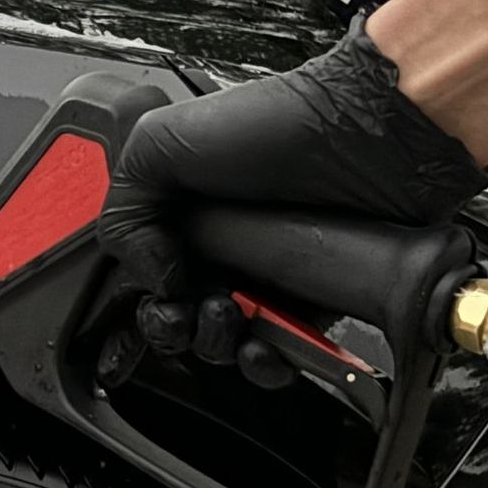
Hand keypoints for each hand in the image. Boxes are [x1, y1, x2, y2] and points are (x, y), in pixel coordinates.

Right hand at [98, 20, 487, 386]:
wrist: (365, 135)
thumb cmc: (277, 124)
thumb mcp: (160, 143)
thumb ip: (122, 213)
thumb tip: (146, 278)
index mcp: (183, 216)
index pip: (146, 282)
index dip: (145, 301)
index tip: (159, 296)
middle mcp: (224, 247)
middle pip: (181, 320)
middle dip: (177, 328)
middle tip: (191, 306)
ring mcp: (266, 276)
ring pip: (225, 344)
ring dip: (217, 346)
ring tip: (231, 315)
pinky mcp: (310, 300)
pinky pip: (279, 354)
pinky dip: (266, 364)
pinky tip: (263, 346)